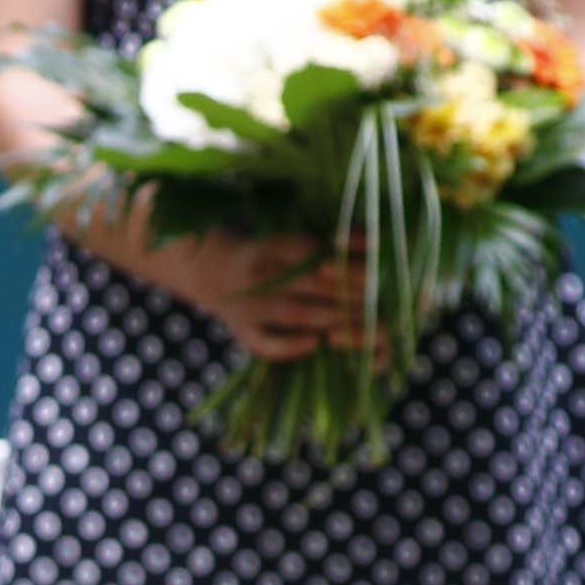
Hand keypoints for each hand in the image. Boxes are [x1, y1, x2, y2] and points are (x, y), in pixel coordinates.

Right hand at [140, 229, 375, 360]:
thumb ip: (318, 246)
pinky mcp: (239, 329)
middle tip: (384, 303)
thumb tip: (372, 245)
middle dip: (352, 296)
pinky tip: (314, 344)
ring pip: (297, 314)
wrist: (201, 264)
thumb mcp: (282, 238)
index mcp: (271, 246)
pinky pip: (264, 343)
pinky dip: (289, 346)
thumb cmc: (255, 249)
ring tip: (363, 323)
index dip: (350, 266)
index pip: (318, 256)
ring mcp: (248, 305)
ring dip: (333, 319)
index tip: (380, 273)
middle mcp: (259, 275)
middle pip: (315, 286)